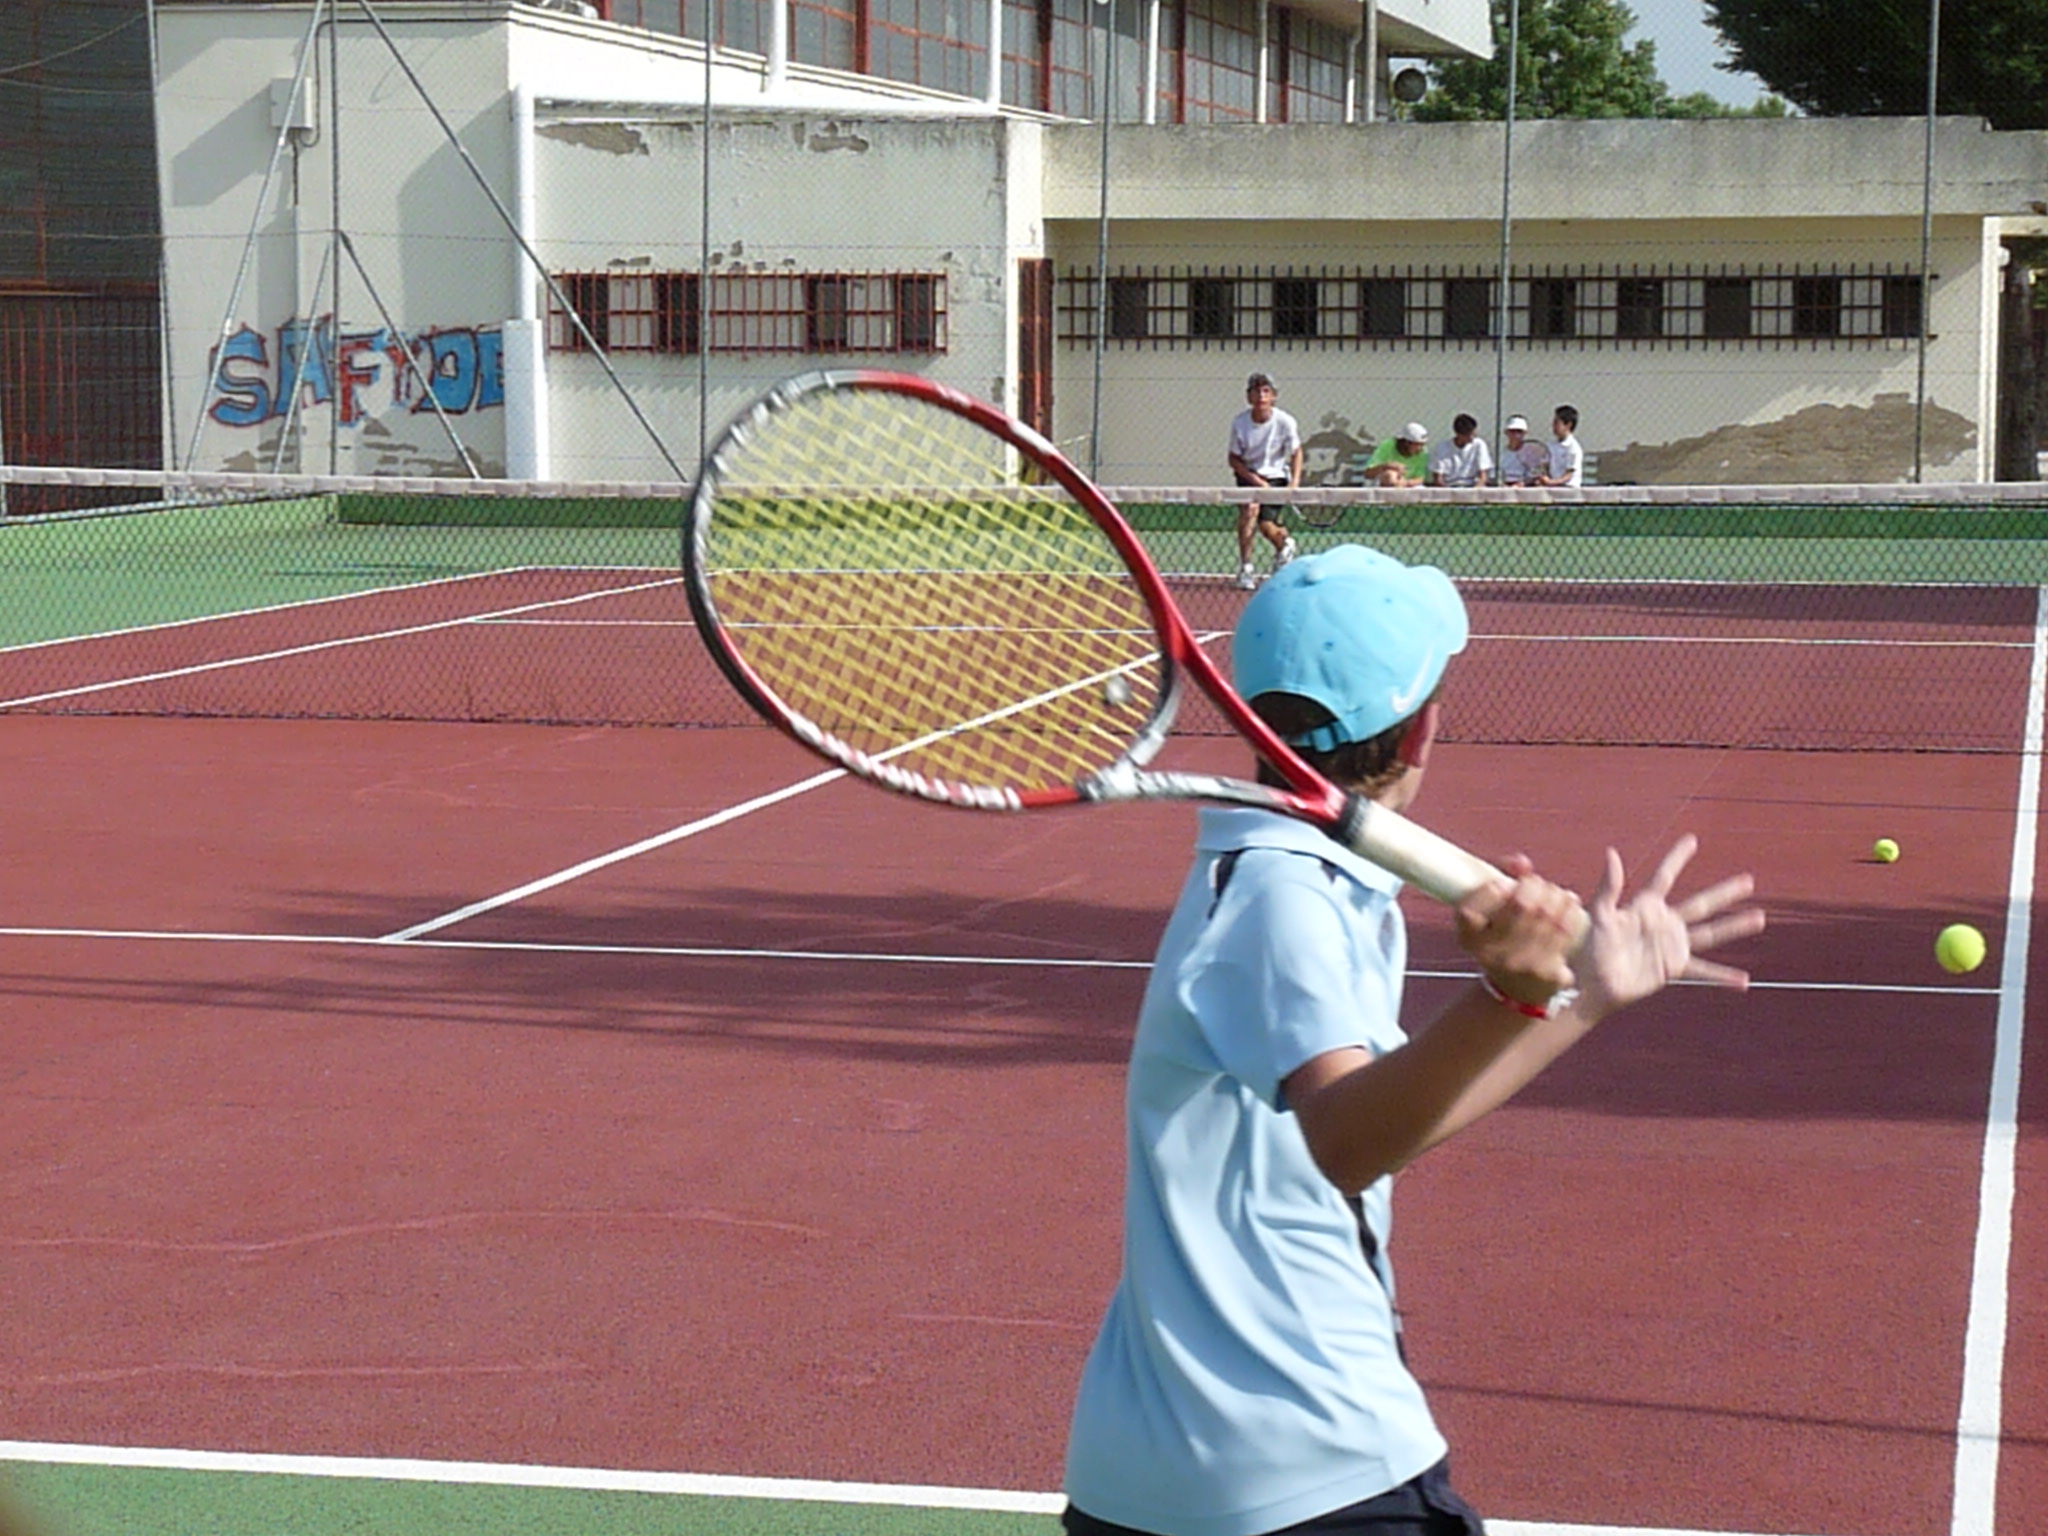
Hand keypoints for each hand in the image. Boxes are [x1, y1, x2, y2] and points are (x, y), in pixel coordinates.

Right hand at [1455, 855, 1583, 1006]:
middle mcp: (1493, 955)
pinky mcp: (1549, 973)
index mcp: (1471, 941)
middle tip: (1539, 884)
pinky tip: (1569, 904)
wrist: (1516, 993)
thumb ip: (1501, 881)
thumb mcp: (1489, 917)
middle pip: (1522, 905)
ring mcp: (1522, 966)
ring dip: (1557, 894)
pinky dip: (1571, 910)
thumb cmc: (1503, 942)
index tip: (1503, 884)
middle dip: (1536, 885)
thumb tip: (1522, 862)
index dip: (1490, 890)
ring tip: (1556, 892)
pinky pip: (1566, 931)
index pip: (1470, 912)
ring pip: (1549, 915)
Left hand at [1575, 835, 1763, 1022]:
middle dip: (1725, 892)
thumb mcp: (1600, 914)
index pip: (1664, 876)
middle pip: (1701, 904)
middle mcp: (1664, 923)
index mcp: (1644, 906)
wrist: (1593, 982)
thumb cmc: (1590, 947)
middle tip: (1749, 880)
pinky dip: (1723, 977)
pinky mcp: (1673, 967)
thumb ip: (1609, 886)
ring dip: (1735, 926)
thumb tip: (1612, 852)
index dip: (1677, 858)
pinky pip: (1703, 972)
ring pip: (1710, 933)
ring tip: (1760, 918)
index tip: (1692, 839)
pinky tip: (1743, 981)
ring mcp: (1671, 945)